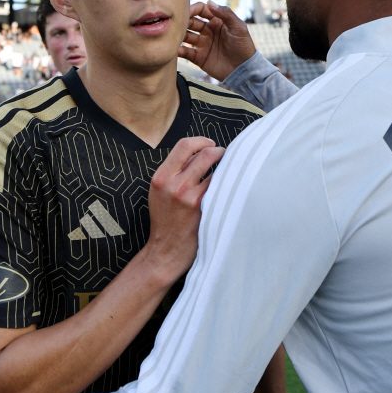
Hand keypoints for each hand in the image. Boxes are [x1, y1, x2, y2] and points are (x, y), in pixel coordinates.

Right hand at [145, 137, 224, 280]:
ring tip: (230, 172)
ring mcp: (189, 197)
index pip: (184, 145)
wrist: (165, 251)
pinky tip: (230, 188)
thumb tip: (199, 153)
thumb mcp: (160, 193)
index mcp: (161, 177)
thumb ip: (176, 172)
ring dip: (227, 168)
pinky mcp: (203, 210)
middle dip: (219, 151)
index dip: (201, 141)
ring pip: (217, 170)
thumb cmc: (165, 221)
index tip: (211, 144)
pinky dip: (227, 185)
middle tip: (226, 156)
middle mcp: (174, 185)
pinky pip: (221, 189)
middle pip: (205, 153)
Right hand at [179, 1, 256, 81]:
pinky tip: (176, 50)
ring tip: (173, 35)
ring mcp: (202, 44)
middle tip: (176, 22)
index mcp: (217, 21)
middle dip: (183, 21)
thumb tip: (210, 2)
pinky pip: (186, 52)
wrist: (244, 70)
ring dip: (179, 35)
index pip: (201, 10)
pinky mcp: (199, 58)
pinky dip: (180, 51)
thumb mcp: (239, 28)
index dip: (193, 8)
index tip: (186, 10)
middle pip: (191, 22)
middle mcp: (207, 31)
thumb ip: (226, 14)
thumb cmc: (244, 47)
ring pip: (186, 36)